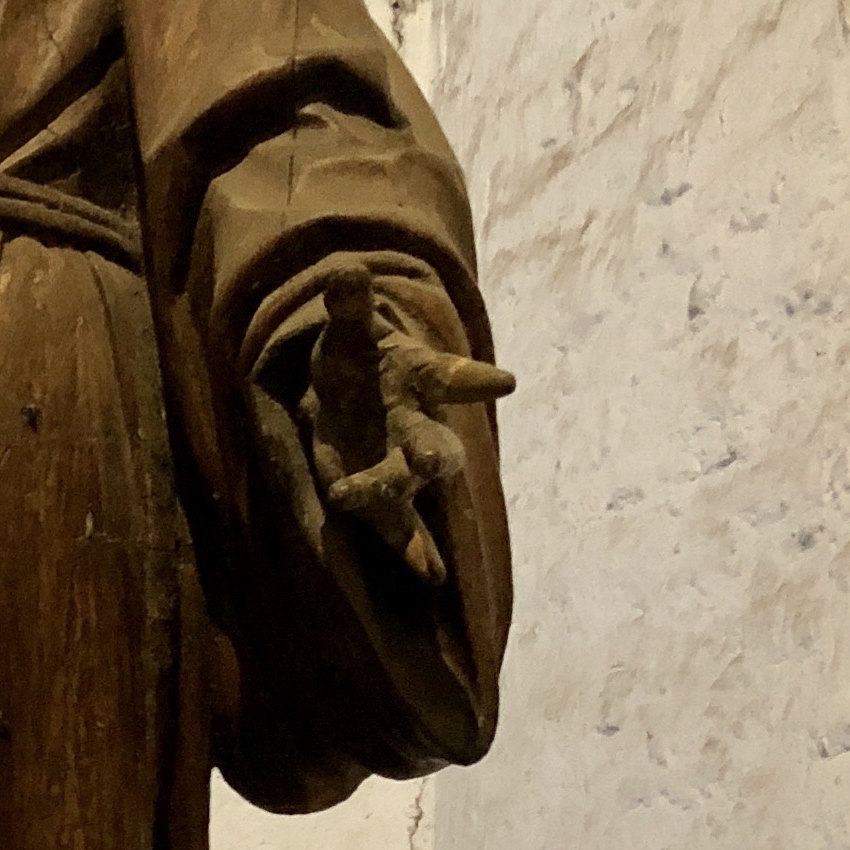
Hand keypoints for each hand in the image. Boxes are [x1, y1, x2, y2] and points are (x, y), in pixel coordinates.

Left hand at [290, 260, 514, 585]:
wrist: (349, 392)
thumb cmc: (358, 357)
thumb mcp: (349, 328)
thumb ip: (348, 304)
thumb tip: (344, 272)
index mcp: (420, 379)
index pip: (452, 377)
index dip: (474, 380)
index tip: (506, 383)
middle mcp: (420, 427)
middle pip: (435, 445)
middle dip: (434, 455)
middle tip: (438, 463)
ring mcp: (401, 466)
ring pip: (413, 492)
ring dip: (413, 517)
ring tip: (428, 563)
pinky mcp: (380, 496)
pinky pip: (399, 529)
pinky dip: (414, 553)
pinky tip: (429, 577)